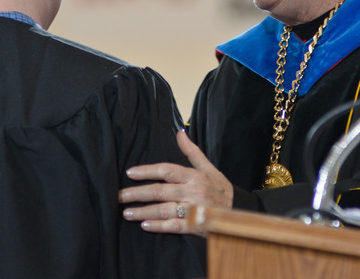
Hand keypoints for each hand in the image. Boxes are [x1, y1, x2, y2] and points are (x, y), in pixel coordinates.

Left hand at [118, 130, 232, 235]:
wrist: (240, 211)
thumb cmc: (221, 188)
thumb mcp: (209, 167)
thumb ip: (191, 151)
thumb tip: (179, 132)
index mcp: (194, 176)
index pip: (166, 170)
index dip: (147, 171)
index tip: (130, 173)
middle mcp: (193, 192)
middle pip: (160, 191)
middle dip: (137, 193)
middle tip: (118, 196)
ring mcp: (194, 210)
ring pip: (164, 210)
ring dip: (143, 211)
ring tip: (126, 213)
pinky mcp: (196, 226)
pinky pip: (174, 226)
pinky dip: (159, 226)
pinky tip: (145, 225)